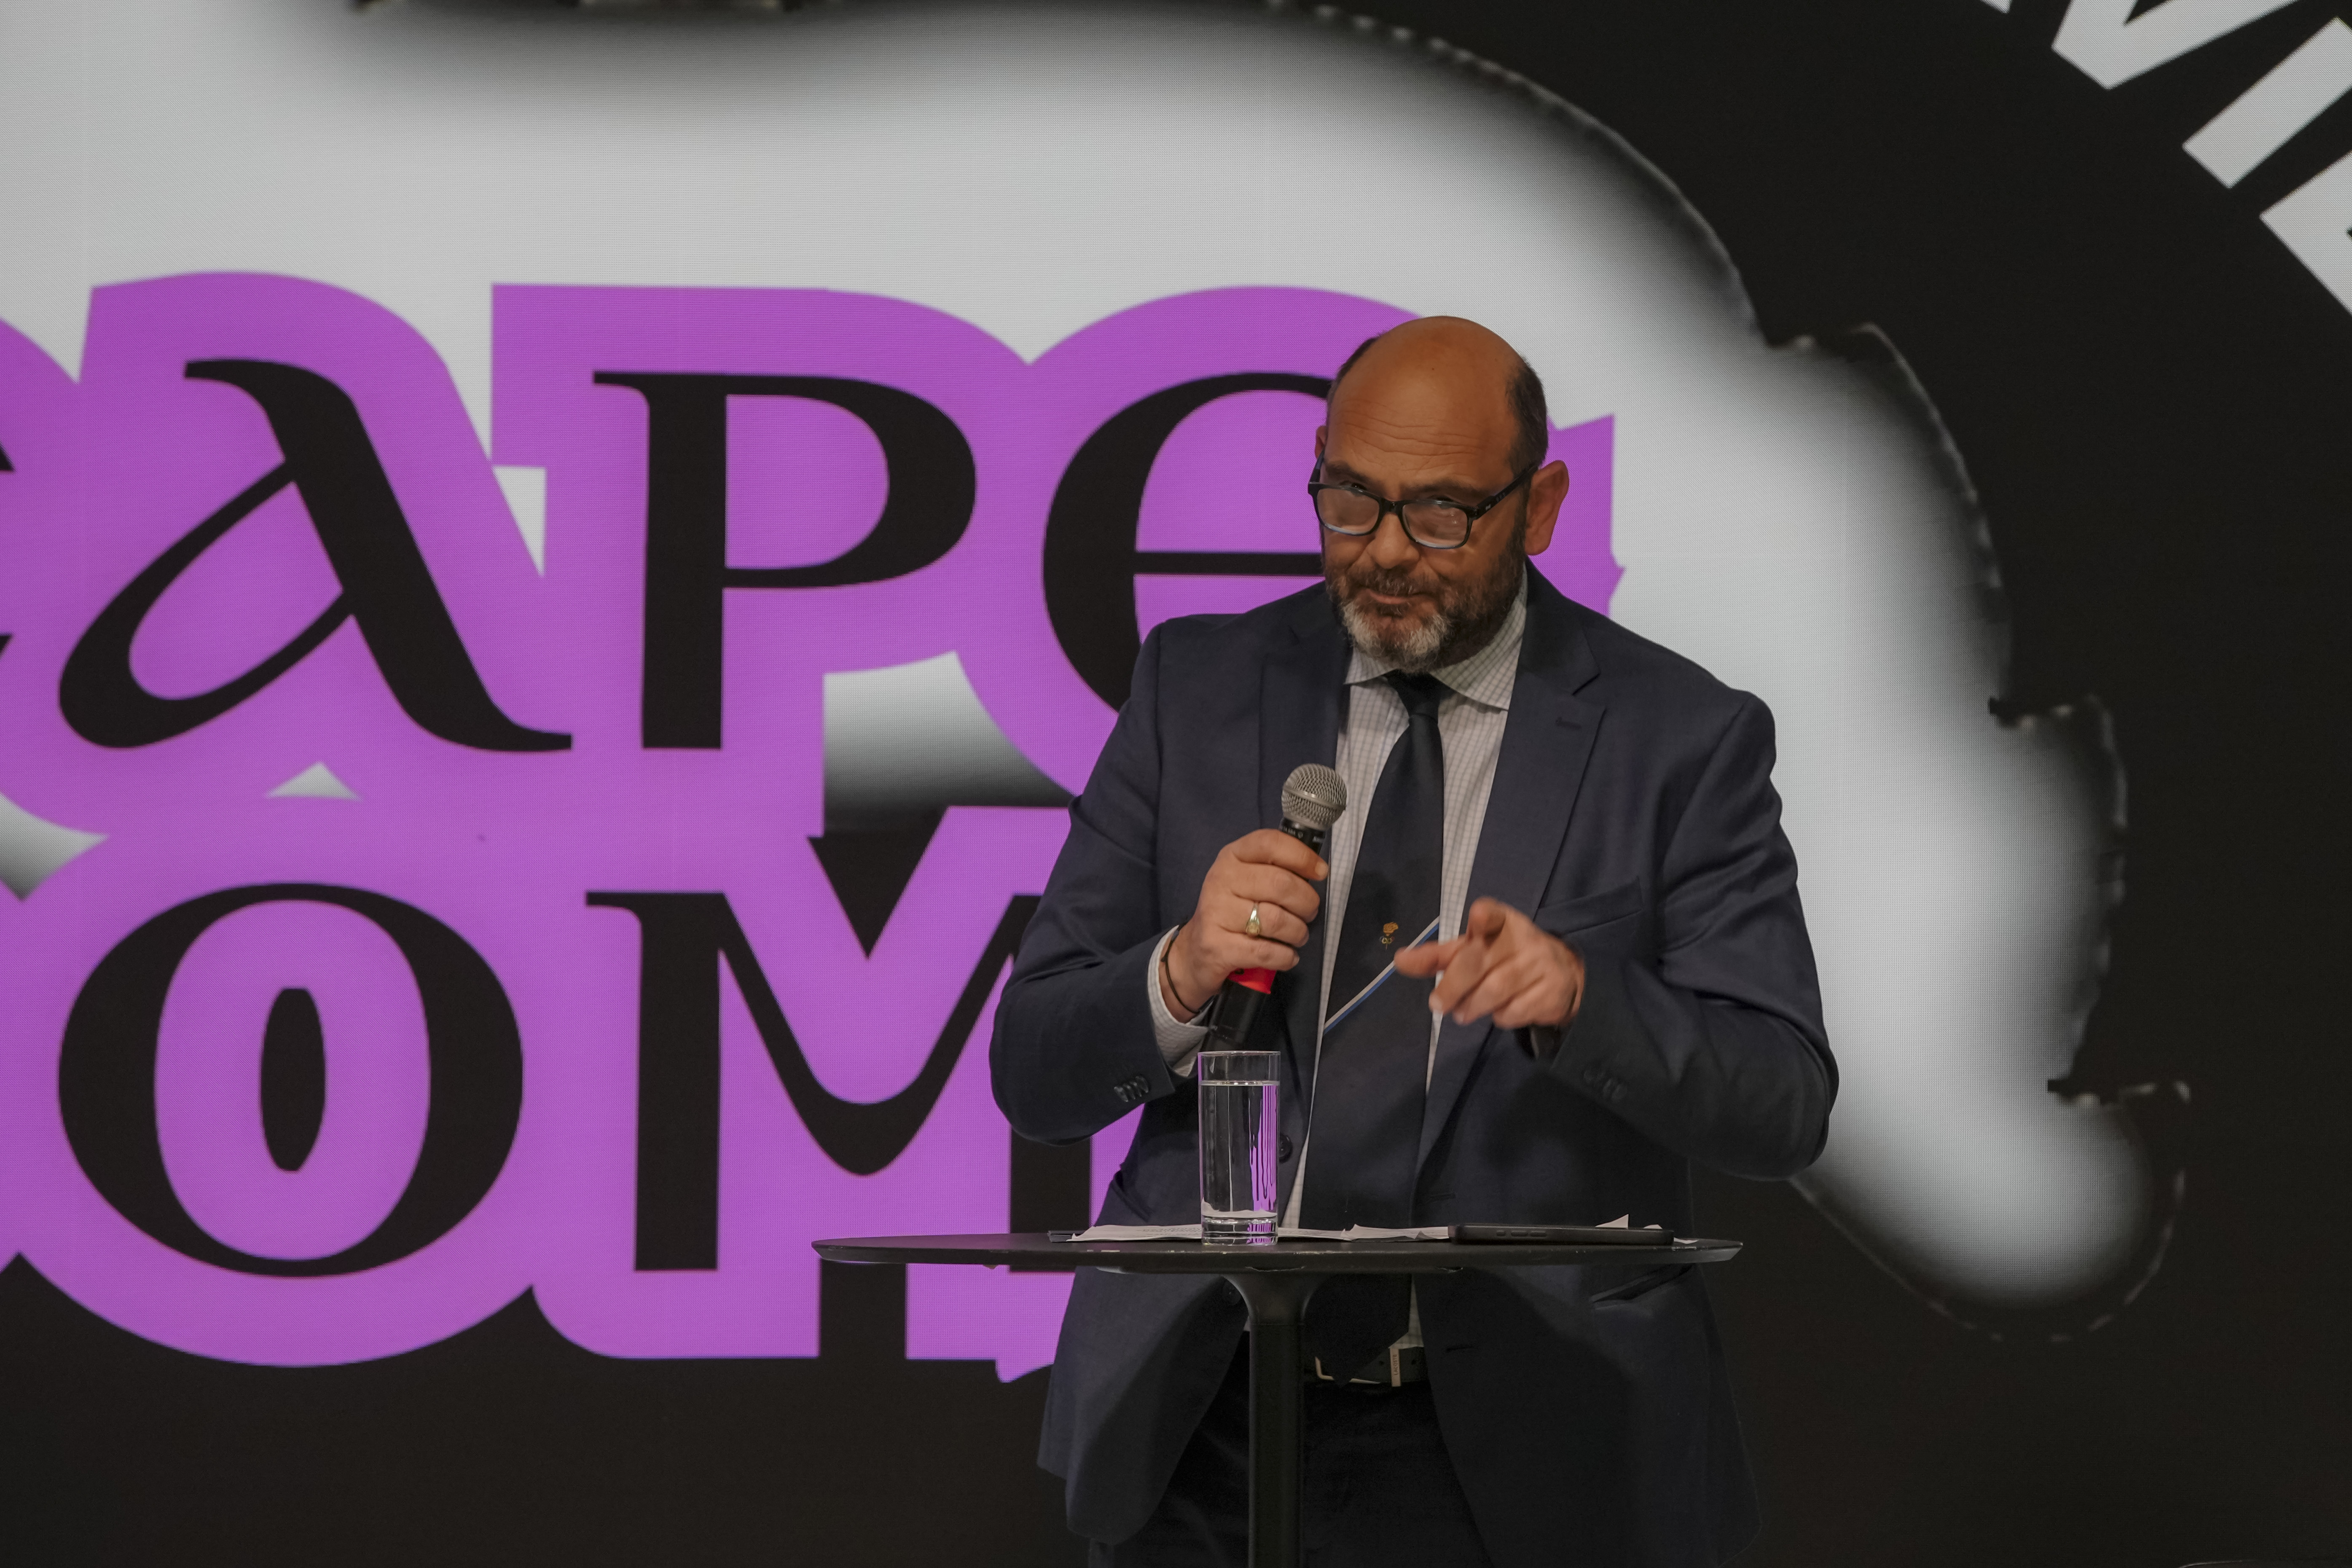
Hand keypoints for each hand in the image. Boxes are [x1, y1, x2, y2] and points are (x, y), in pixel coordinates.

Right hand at [1162, 830, 1326, 1015]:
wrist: (1196, 952)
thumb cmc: (1233, 913)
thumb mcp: (1248, 881)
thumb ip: (1277, 870)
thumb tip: (1318, 870)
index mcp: (1231, 857)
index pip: (1270, 844)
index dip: (1302, 856)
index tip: (1320, 872)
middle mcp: (1221, 880)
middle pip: (1280, 884)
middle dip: (1306, 902)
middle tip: (1308, 913)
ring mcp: (1216, 913)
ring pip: (1277, 920)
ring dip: (1298, 932)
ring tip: (1297, 936)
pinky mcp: (1217, 947)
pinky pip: (1266, 952)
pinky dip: (1286, 956)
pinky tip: (1287, 955)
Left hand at [1393, 897, 1583, 1029]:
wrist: (1563, 975)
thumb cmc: (1504, 958)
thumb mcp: (1472, 950)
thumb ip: (1436, 956)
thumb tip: (1399, 960)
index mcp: (1501, 921)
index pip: (1492, 914)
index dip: (1484, 917)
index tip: (1477, 917)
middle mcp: (1523, 938)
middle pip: (1480, 961)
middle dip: (1453, 986)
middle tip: (1437, 1004)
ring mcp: (1541, 964)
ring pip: (1497, 989)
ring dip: (1472, 1006)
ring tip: (1462, 1013)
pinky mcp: (1552, 992)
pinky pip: (1516, 1010)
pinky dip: (1500, 1016)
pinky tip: (1498, 1012)